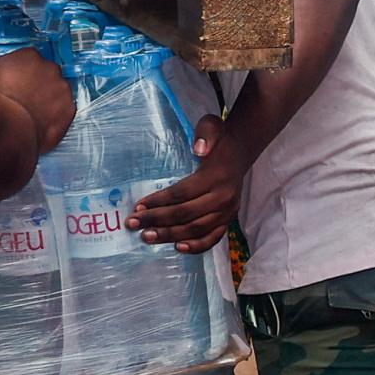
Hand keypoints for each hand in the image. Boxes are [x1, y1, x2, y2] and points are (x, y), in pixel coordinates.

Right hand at [0, 45, 74, 155]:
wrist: (5, 123)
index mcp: (29, 55)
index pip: (32, 60)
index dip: (26, 74)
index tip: (22, 83)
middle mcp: (49, 68)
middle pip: (49, 74)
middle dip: (41, 86)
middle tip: (28, 100)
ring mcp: (62, 88)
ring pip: (59, 93)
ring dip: (51, 101)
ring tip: (35, 114)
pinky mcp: (69, 108)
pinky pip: (66, 112)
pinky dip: (58, 118)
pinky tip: (43, 124)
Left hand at [130, 116, 241, 252]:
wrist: (241, 152)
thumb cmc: (220, 140)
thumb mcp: (212, 126)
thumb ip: (205, 134)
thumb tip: (197, 149)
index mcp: (216, 177)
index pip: (182, 193)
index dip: (159, 201)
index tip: (138, 206)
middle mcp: (223, 198)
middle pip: (186, 214)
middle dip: (157, 221)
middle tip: (134, 224)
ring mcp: (227, 212)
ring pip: (196, 230)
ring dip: (170, 235)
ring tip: (147, 237)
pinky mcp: (229, 220)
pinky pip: (213, 238)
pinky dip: (196, 246)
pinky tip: (178, 247)